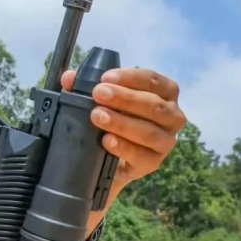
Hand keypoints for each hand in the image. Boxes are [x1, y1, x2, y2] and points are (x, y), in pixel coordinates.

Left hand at [62, 66, 185, 208]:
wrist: (110, 160)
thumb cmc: (113, 120)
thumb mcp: (101, 101)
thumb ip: (85, 87)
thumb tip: (69, 78)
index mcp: (164, 93)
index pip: (152, 80)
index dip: (130, 77)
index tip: (106, 78)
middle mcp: (172, 116)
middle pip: (154, 105)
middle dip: (125, 98)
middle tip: (98, 94)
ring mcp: (165, 141)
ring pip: (149, 131)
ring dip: (122, 122)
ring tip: (98, 116)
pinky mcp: (154, 163)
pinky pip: (142, 155)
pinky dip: (124, 147)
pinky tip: (107, 141)